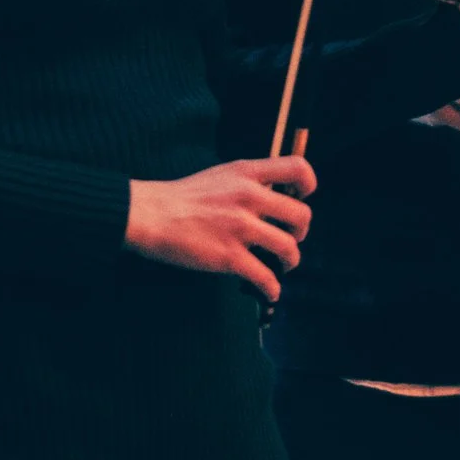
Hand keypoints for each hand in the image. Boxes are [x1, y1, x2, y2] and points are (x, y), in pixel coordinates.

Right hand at [125, 156, 316, 301]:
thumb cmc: (184, 196)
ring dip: (291, 261)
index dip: (308, 185)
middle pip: (301, 215)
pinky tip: (270, 291)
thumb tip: (276, 197)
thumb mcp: (222, 174)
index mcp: (247, 173)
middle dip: (301, 232)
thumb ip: (249, 182)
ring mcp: (239, 227)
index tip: (300, 198)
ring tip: (283, 265)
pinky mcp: (229, 256)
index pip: (298, 168)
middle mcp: (248, 196)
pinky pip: (265, 277)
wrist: (150, 214)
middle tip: (290, 238)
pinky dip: (273, 288)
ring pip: (289, 248)